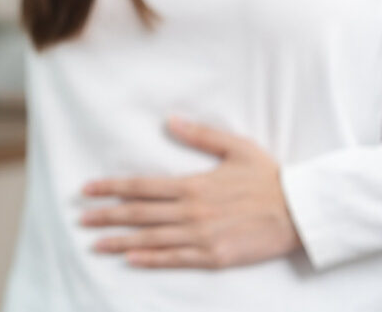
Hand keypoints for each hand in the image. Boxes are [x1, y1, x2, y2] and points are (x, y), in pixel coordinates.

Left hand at [80, 117, 300, 269]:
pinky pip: (176, 259)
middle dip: (107, 216)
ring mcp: (201, 236)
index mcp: (192, 184)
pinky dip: (150, 260)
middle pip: (138, 214)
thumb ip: (200, 135)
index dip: (110, 188)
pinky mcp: (214, 256)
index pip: (141, 186)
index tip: (87, 189)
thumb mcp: (235, 147)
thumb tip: (170, 120)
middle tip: (81, 219)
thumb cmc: (268, 177)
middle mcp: (191, 211)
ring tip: (95, 243)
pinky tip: (130, 260)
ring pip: (151, 239)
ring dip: (120, 241)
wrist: (300, 211)